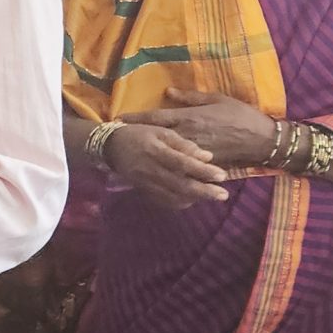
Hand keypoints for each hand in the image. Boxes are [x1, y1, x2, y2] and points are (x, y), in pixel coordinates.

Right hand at [103, 123, 229, 210]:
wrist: (109, 146)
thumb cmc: (138, 133)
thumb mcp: (160, 130)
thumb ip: (183, 143)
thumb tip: (207, 156)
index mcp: (157, 151)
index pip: (183, 164)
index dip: (203, 171)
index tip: (222, 175)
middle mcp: (151, 170)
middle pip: (181, 185)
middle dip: (204, 192)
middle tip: (223, 195)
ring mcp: (146, 183)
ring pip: (174, 196)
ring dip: (195, 198)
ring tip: (212, 197)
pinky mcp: (143, 190)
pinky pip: (163, 201)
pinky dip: (180, 202)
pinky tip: (191, 200)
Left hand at [123, 89, 279, 169]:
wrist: (261, 140)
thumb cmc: (240, 115)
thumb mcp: (216, 99)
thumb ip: (190, 97)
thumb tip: (167, 92)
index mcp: (189, 117)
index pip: (156, 118)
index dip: (136, 119)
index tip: (118, 119)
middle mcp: (187, 135)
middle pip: (154, 137)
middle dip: (136, 136)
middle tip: (116, 137)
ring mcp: (192, 152)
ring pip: (164, 152)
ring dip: (147, 151)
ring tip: (129, 152)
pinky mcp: (200, 164)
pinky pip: (179, 164)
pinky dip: (166, 164)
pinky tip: (153, 166)